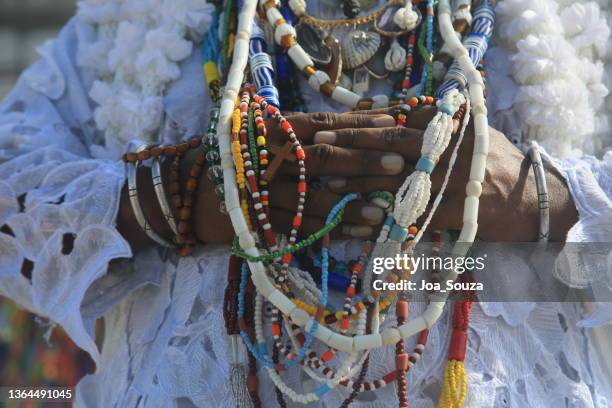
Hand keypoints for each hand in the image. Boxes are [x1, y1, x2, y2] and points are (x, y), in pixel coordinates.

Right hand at [193, 111, 403, 243]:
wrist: (188, 191)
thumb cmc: (236, 157)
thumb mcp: (265, 134)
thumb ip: (302, 130)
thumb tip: (356, 127)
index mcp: (273, 128)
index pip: (324, 124)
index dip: (360, 125)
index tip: (396, 125)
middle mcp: (270, 156)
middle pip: (324, 157)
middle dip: (364, 160)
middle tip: (400, 163)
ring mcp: (265, 191)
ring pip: (315, 198)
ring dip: (354, 204)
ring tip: (387, 209)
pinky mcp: (261, 222)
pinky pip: (303, 228)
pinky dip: (334, 231)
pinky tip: (362, 233)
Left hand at [313, 106, 577, 241]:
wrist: (532, 199)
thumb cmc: (495, 161)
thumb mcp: (469, 131)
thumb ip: (434, 122)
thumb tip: (391, 114)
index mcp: (450, 124)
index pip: (397, 117)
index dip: (361, 122)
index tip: (330, 124)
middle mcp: (448, 147)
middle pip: (390, 142)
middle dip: (350, 144)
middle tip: (318, 146)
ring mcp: (450, 180)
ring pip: (394, 178)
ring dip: (357, 182)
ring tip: (327, 183)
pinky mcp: (452, 213)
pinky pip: (409, 217)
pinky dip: (380, 222)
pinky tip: (355, 226)